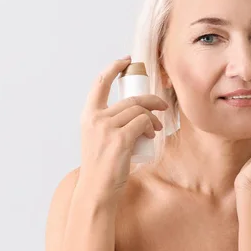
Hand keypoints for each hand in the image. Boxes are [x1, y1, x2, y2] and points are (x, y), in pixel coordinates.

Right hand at [78, 56, 167, 198]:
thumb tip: (137, 112)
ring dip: (153, 117)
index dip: (113, 68)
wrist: (98, 189)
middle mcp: (95, 119)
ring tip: (156, 128)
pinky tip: (152, 134)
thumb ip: (111, 123)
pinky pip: (143, 123)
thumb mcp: (99, 139)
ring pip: (139, 111)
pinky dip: (151, 126)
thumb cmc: (102, 167)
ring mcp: (107, 128)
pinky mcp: (120, 139)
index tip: (125, 60)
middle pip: (131, 99)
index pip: (99, 84)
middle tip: (162, 106)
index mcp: (88, 116)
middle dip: (151, 101)